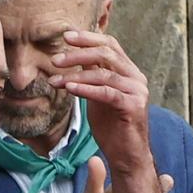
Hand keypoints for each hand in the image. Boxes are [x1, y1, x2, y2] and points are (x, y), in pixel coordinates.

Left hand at [50, 31, 150, 174]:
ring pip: (104, 73)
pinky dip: (85, 89)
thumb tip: (75, 57)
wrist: (127, 156)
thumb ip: (92, 76)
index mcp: (129, 71)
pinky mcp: (133, 106)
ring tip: (55, 79)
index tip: (65, 36)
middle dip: (78, 53)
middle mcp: (136, 77)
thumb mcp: (98, 96)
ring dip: (75, 75)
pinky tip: (69, 89)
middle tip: (55, 59)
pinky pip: (106, 93)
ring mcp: (137, 91)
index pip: (110, 45)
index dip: (88, 38)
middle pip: (107, 53)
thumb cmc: (112, 127)